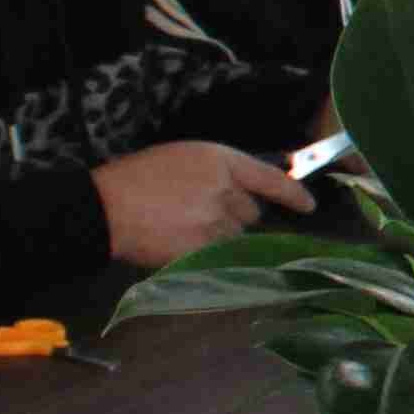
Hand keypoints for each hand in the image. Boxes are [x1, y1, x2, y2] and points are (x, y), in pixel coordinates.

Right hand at [94, 141, 308, 266]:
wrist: (105, 207)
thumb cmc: (136, 178)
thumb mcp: (181, 158)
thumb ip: (217, 172)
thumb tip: (242, 193)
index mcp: (219, 159)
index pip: (271, 178)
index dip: (293, 194)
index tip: (308, 206)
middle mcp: (224, 188)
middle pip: (252, 213)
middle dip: (235, 216)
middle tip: (200, 213)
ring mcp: (214, 220)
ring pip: (236, 236)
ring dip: (219, 235)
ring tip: (184, 227)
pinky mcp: (202, 247)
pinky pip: (220, 254)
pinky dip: (206, 252)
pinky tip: (180, 242)